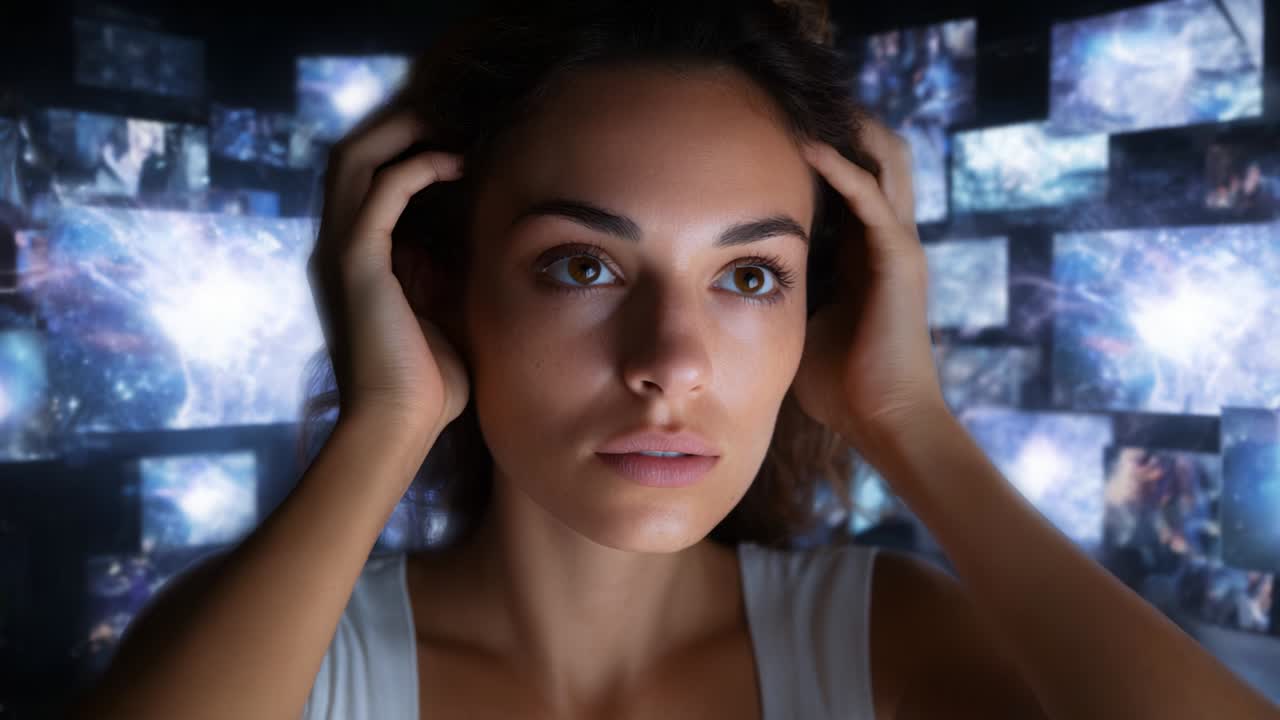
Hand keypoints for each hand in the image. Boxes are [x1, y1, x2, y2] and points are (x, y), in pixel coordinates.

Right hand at [306, 106, 470, 438]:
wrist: (398, 428)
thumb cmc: (428, 385)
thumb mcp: (443, 313)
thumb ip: (445, 274)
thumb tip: (472, 241)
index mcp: (354, 260)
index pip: (363, 179)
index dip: (399, 147)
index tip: (450, 132)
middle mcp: (337, 247)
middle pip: (351, 155)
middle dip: (396, 124)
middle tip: (446, 111)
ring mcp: (340, 252)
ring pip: (356, 160)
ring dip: (402, 132)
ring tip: (448, 122)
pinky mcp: (356, 263)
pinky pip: (382, 192)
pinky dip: (416, 167)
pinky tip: (455, 163)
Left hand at [791, 116, 947, 457]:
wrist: (882, 420)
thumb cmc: (842, 385)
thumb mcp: (801, 324)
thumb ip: (782, 294)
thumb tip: (732, 284)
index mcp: (868, 255)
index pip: (854, 182)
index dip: (826, 151)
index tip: (778, 129)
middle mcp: (889, 241)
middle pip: (881, 157)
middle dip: (847, 125)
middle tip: (794, 104)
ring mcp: (898, 246)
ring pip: (887, 160)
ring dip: (850, 130)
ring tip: (803, 108)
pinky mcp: (898, 258)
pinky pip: (871, 195)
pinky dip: (840, 166)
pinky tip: (806, 147)